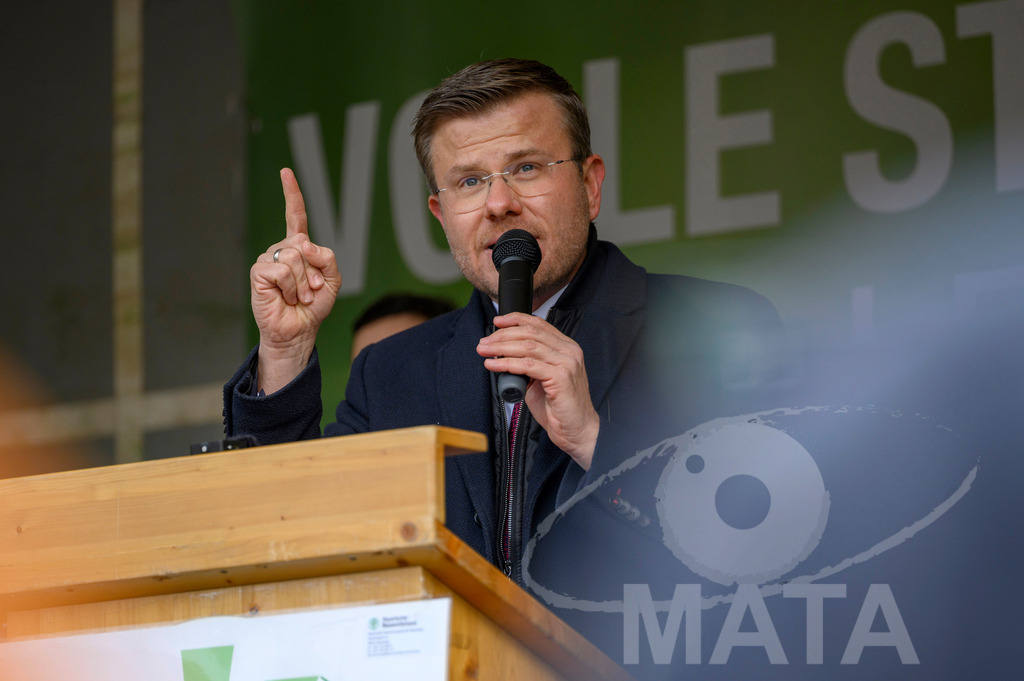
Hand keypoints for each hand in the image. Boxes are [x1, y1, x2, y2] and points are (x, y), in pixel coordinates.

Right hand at [251, 168, 341, 392]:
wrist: (298, 331)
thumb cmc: (312, 307)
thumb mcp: (332, 280)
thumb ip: (327, 257)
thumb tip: (304, 245)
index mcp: (299, 248)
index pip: (295, 216)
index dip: (291, 194)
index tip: (285, 172)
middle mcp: (281, 250)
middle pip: (303, 243)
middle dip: (314, 270)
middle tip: (311, 289)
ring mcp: (268, 260)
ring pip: (294, 257)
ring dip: (303, 282)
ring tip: (299, 296)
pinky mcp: (259, 273)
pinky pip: (281, 270)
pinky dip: (290, 287)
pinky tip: (286, 297)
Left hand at [477, 313, 598, 469]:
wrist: (577, 430)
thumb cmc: (559, 407)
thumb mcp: (542, 378)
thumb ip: (529, 363)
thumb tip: (503, 355)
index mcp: (566, 347)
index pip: (539, 324)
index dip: (516, 320)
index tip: (497, 322)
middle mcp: (569, 351)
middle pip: (531, 333)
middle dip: (503, 335)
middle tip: (484, 342)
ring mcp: (567, 363)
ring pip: (528, 347)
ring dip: (501, 347)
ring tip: (484, 351)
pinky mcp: (561, 377)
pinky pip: (528, 366)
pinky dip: (507, 363)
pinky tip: (494, 365)